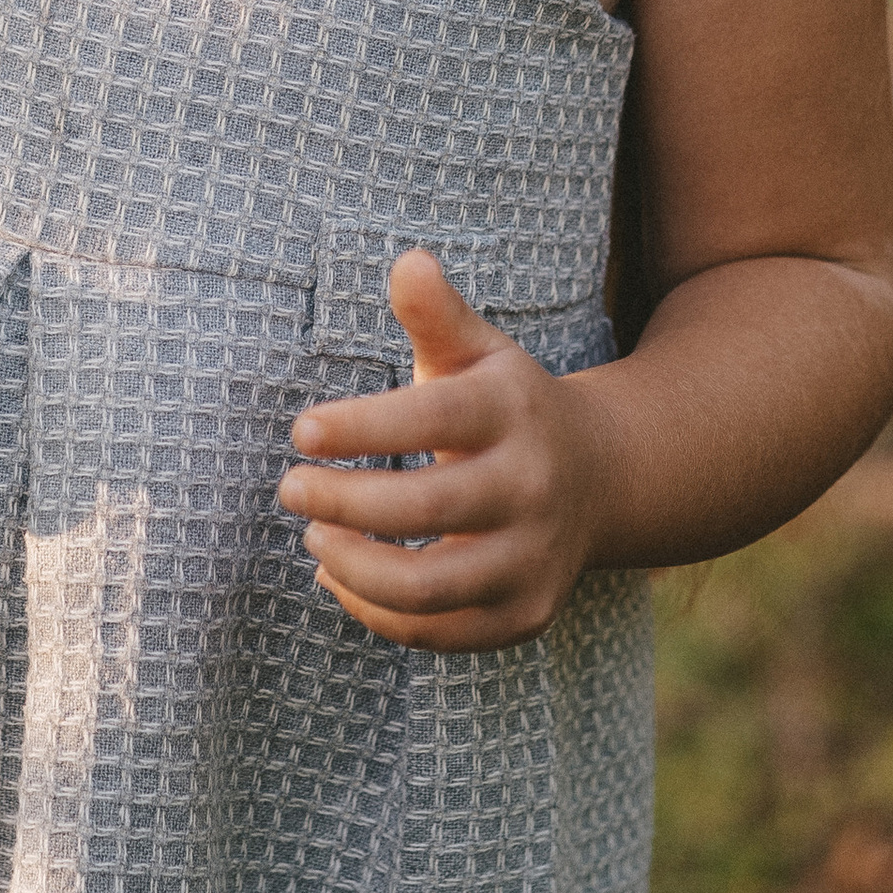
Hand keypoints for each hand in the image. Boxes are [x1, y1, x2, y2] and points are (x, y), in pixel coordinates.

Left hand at [276, 249, 605, 650]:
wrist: (601, 478)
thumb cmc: (506, 408)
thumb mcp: (481, 352)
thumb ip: (437, 314)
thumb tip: (407, 260)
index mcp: (513, 412)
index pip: (431, 419)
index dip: (360, 427)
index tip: (300, 430)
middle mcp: (532, 487)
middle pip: (422, 508)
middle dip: (340, 501)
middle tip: (290, 486)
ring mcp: (533, 559)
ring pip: (425, 587)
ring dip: (351, 566)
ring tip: (313, 534)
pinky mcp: (525, 615)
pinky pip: (436, 632)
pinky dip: (373, 610)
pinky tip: (339, 574)